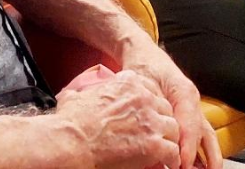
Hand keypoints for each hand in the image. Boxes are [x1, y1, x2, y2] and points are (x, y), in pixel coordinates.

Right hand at [53, 70, 182, 168]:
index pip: (150, 89)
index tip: (149, 113)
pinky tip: (168, 163)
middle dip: (162, 121)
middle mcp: (143, 98)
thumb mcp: (76, 97)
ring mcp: (151, 121)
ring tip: (166, 149)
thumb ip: (82, 94)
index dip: (150, 104)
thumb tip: (72, 97)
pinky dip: (171, 158)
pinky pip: (172, 151)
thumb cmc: (71, 122)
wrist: (72, 142)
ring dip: (169, 139)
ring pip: (173, 128)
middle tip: (158, 133)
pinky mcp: (153, 144)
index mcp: (128, 83)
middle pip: (165, 108)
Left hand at [118, 44, 221, 168]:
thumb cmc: (142, 66)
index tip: (182, 163)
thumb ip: (151, 108)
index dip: (187, 146)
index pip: (190, 124)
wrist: (142, 53)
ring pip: (206, 134)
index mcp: (184, 92)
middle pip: (203, 132)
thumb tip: (154, 131)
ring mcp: (192, 107)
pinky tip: (201, 164)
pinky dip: (202, 150)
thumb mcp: (143, 84)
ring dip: (210, 155)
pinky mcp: (187, 113)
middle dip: (206, 156)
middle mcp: (192, 101)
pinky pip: (199, 133)